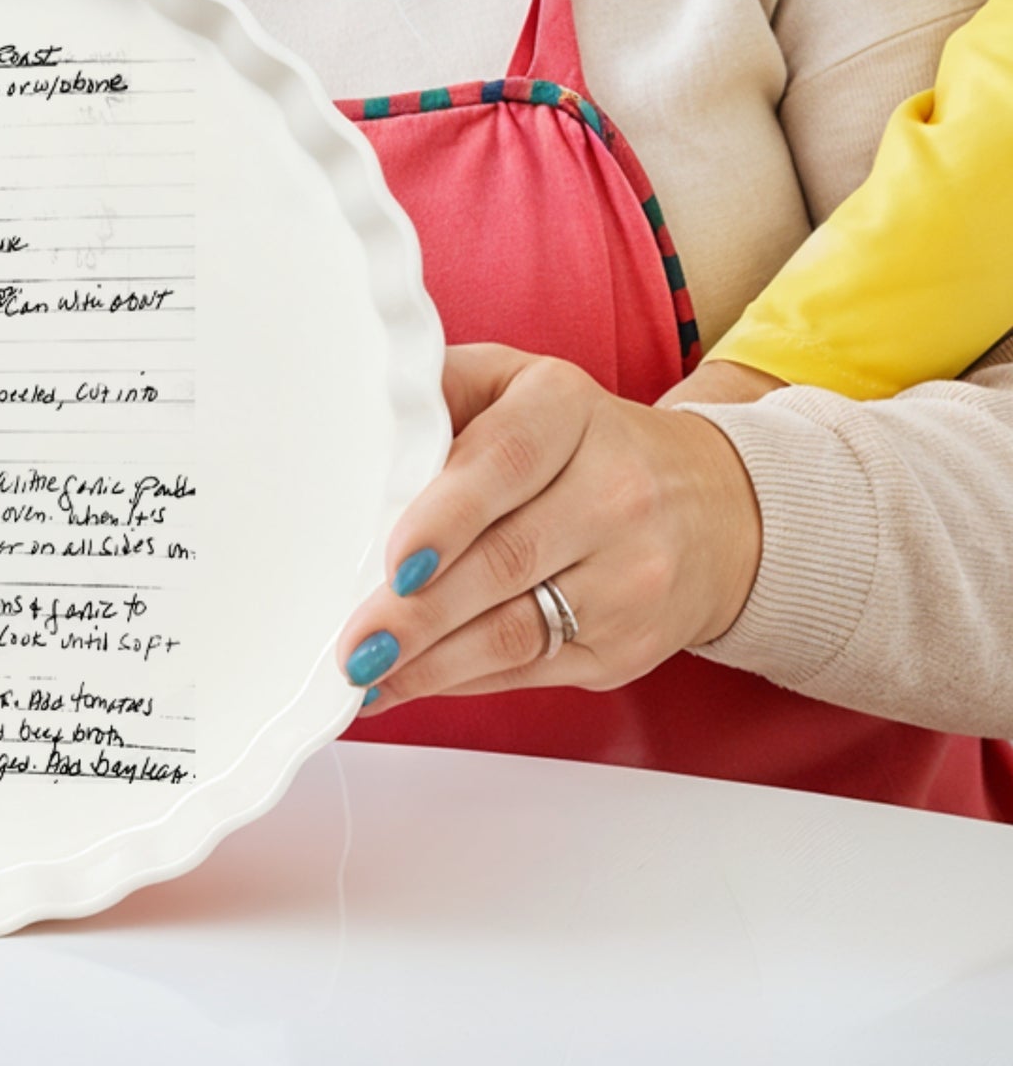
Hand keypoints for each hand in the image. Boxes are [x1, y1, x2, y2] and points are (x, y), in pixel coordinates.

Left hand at [333, 345, 762, 710]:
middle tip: (355, 640)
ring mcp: (630, 576)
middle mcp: (615, 492)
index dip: (446, 516)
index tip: (396, 561)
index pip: (506, 461)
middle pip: (505, 559)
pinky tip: (406, 681)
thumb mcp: (517, 385)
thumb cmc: (581, 440)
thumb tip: (359, 426)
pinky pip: (529, 669)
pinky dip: (458, 680)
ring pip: (514, 630)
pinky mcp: (627, 646)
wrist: (711, 507)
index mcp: (569, 409)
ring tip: (366, 669)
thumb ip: (441, 388)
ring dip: (429, 660)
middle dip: (418, 611)